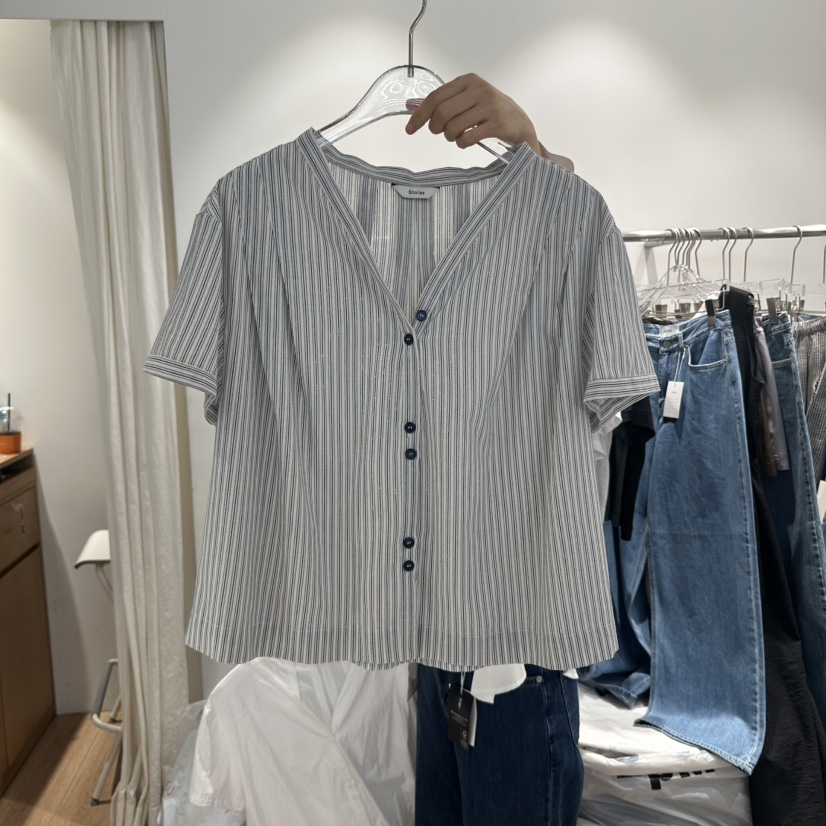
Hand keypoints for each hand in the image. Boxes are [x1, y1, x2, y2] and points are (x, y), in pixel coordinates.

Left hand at [404, 73, 573, 171]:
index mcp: (469, 80)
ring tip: (457, 137)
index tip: (410, 129)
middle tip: (442, 133)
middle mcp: (479, 89)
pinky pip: (467, 138)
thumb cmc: (491, 114)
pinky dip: (462, 144)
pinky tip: (467, 141)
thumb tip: (415, 110)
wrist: (522, 124)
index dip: (419, 115)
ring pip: (453, 127)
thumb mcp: (470, 100)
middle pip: (442, 113)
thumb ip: (448, 102)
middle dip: (436, 128)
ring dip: (450, 137)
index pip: (435, 97)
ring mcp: (490, 105)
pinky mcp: (498, 123)